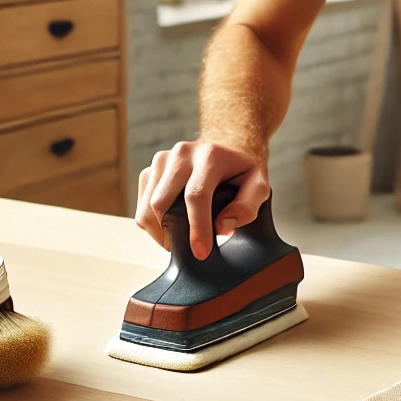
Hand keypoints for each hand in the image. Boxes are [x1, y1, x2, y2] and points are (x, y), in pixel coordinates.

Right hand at [134, 141, 269, 259]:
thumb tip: (223, 225)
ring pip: (146, 207)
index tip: (201, 253)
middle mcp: (182, 154)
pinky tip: (171, 225)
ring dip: (159, 231)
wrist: (225, 147)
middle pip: (161, 202)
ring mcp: (162, 160)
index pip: (196, 196)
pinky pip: (141, 205)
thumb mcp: (259, 184)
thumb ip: (248, 205)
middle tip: (186, 251)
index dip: (197, 228)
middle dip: (170, 234)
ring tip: (179, 240)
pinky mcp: (150, 170)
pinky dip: (152, 223)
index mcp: (210, 155)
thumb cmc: (241, 170)